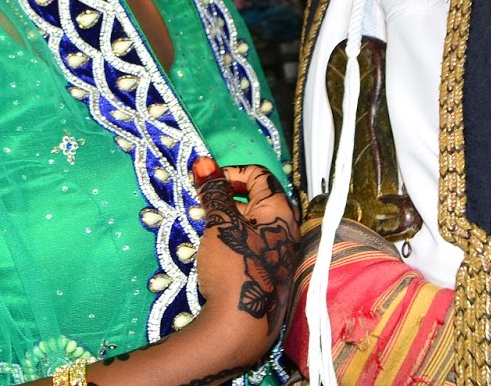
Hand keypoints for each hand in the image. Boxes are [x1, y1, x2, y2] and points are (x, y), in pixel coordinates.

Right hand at [190, 160, 299, 358]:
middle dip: (228, 196)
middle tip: (205, 204)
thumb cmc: (233, 268)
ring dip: (229, 219)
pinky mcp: (271, 273)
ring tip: (208, 228)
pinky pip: (254, 244)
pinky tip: (218, 252)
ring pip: (254, 223)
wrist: (238, 328)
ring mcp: (280, 254)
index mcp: (280, 212)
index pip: (259, 175)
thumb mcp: (220, 224)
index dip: (230, 172)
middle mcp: (287, 230)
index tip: (206, 183)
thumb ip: (213, 191)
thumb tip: (203, 161)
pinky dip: (235, 239)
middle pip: (258, 198)